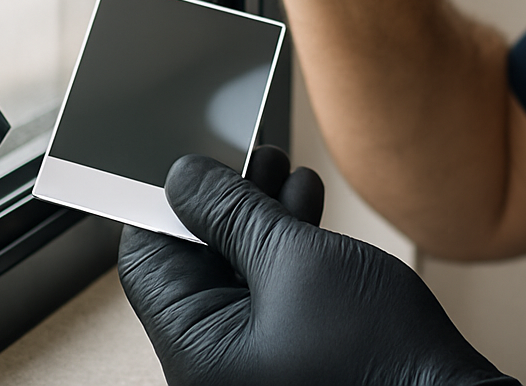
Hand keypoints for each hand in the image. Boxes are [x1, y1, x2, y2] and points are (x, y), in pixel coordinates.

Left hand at [118, 154, 519, 385]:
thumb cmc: (378, 354)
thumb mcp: (295, 260)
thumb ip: (232, 214)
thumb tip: (183, 180)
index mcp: (197, 352)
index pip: (147, 261)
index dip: (169, 204)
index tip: (198, 167)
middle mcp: (215, 364)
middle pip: (193, 261)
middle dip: (227, 203)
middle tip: (254, 160)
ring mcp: (252, 363)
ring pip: (235, 270)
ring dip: (262, 215)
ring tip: (288, 172)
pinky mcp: (286, 356)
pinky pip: (266, 291)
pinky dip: (283, 246)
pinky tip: (307, 207)